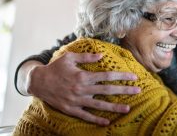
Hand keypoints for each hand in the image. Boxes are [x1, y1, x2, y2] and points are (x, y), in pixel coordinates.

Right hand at [25, 52, 140, 125]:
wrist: (37, 82)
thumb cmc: (55, 68)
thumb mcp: (69, 58)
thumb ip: (86, 57)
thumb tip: (101, 55)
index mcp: (83, 75)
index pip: (107, 76)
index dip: (121, 76)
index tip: (134, 76)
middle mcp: (82, 89)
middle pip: (107, 90)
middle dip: (124, 90)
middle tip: (138, 90)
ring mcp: (77, 100)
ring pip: (99, 105)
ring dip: (114, 107)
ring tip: (128, 108)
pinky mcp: (70, 109)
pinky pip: (86, 116)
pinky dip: (96, 119)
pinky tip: (107, 121)